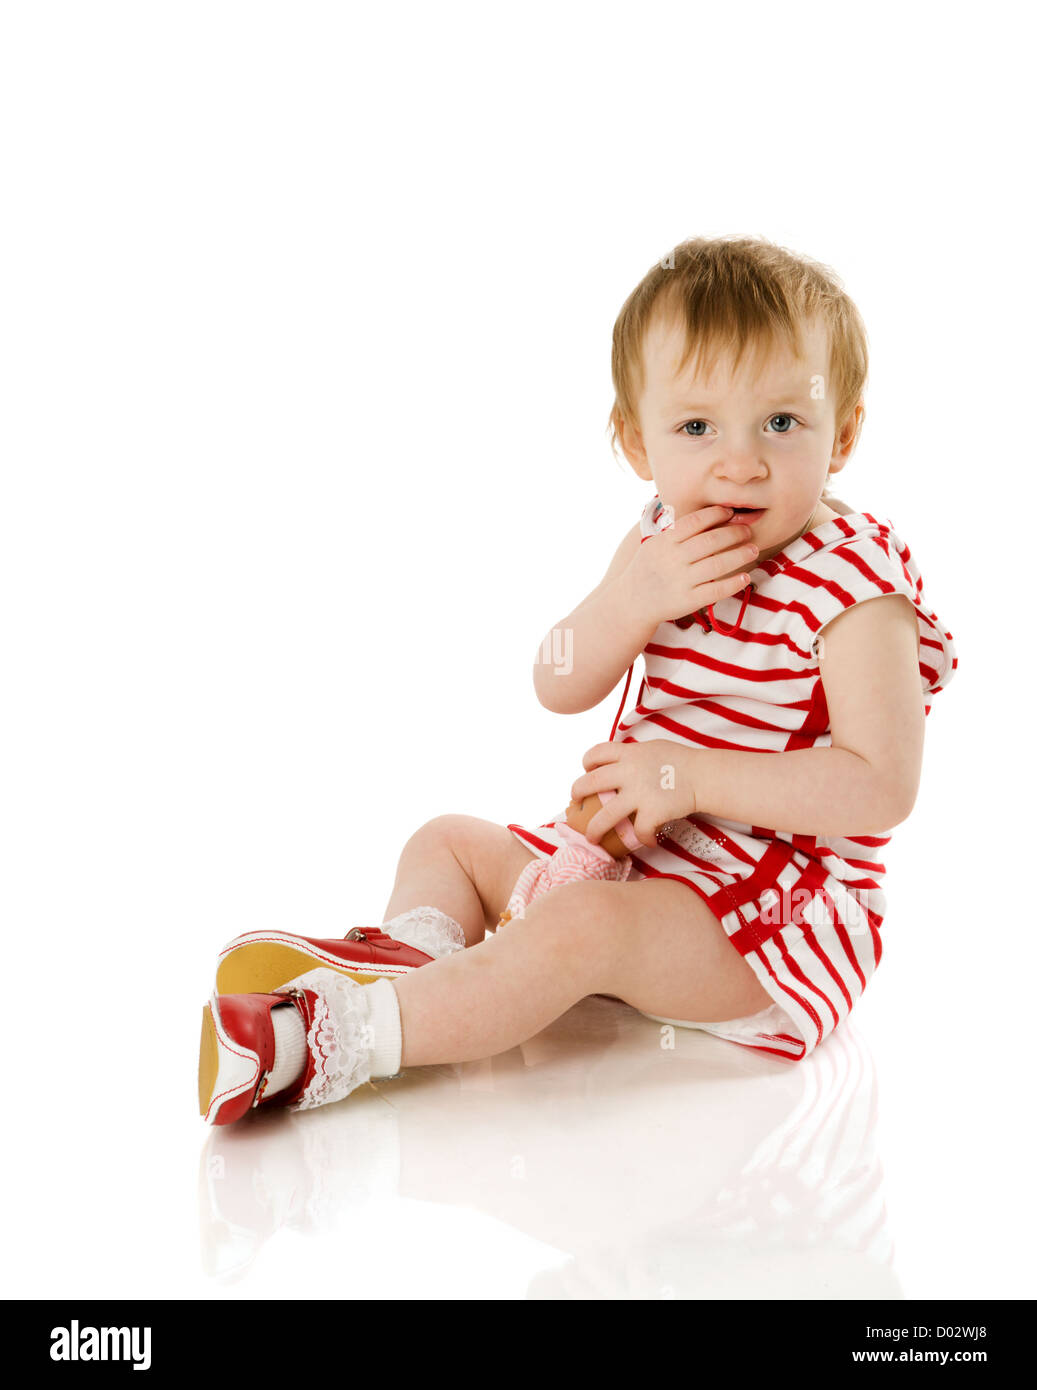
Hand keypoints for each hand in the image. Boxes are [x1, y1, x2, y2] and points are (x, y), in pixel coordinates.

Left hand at [570, 741, 695, 847]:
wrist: (704, 776)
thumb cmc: (682, 761)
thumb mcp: (654, 748)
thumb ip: (634, 755)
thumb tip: (619, 762)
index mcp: (629, 754)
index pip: (596, 752)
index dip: (587, 761)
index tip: (586, 770)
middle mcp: (629, 773)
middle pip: (590, 782)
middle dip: (577, 793)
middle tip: (575, 802)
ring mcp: (639, 794)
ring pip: (605, 816)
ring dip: (594, 830)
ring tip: (592, 838)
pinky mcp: (651, 813)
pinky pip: (638, 832)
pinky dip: (642, 839)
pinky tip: (648, 841)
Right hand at [623, 505, 757, 627]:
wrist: (631, 602)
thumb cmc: (649, 569)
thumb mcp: (655, 544)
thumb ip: (677, 531)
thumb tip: (709, 513)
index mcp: (665, 541)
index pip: (695, 521)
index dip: (716, 514)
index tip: (731, 513)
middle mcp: (672, 559)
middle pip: (711, 541)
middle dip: (735, 533)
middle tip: (748, 531)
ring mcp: (680, 581)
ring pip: (718, 564)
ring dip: (740, 555)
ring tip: (752, 549)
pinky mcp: (687, 601)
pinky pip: (715, 591)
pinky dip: (733, 583)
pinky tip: (745, 577)